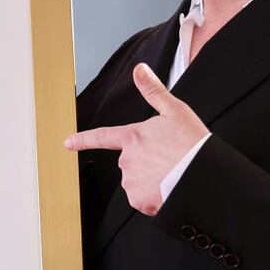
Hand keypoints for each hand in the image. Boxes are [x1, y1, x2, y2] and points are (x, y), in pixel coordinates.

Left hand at [64, 63, 208, 215]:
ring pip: (137, 182)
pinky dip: (154, 198)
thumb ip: (153, 91)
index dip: (83, 140)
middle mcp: (127, 160)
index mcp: (133, 137)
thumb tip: (139, 69)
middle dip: (145, 163)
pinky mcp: (139, 200)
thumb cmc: (192, 143)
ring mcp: (131, 181)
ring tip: (171, 174)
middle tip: (168, 159)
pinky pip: (143, 200)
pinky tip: (168, 189)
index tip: (67, 143)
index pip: (103, 137)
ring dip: (150, 181)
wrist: (203, 174)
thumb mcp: (175, 110)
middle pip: (130, 162)